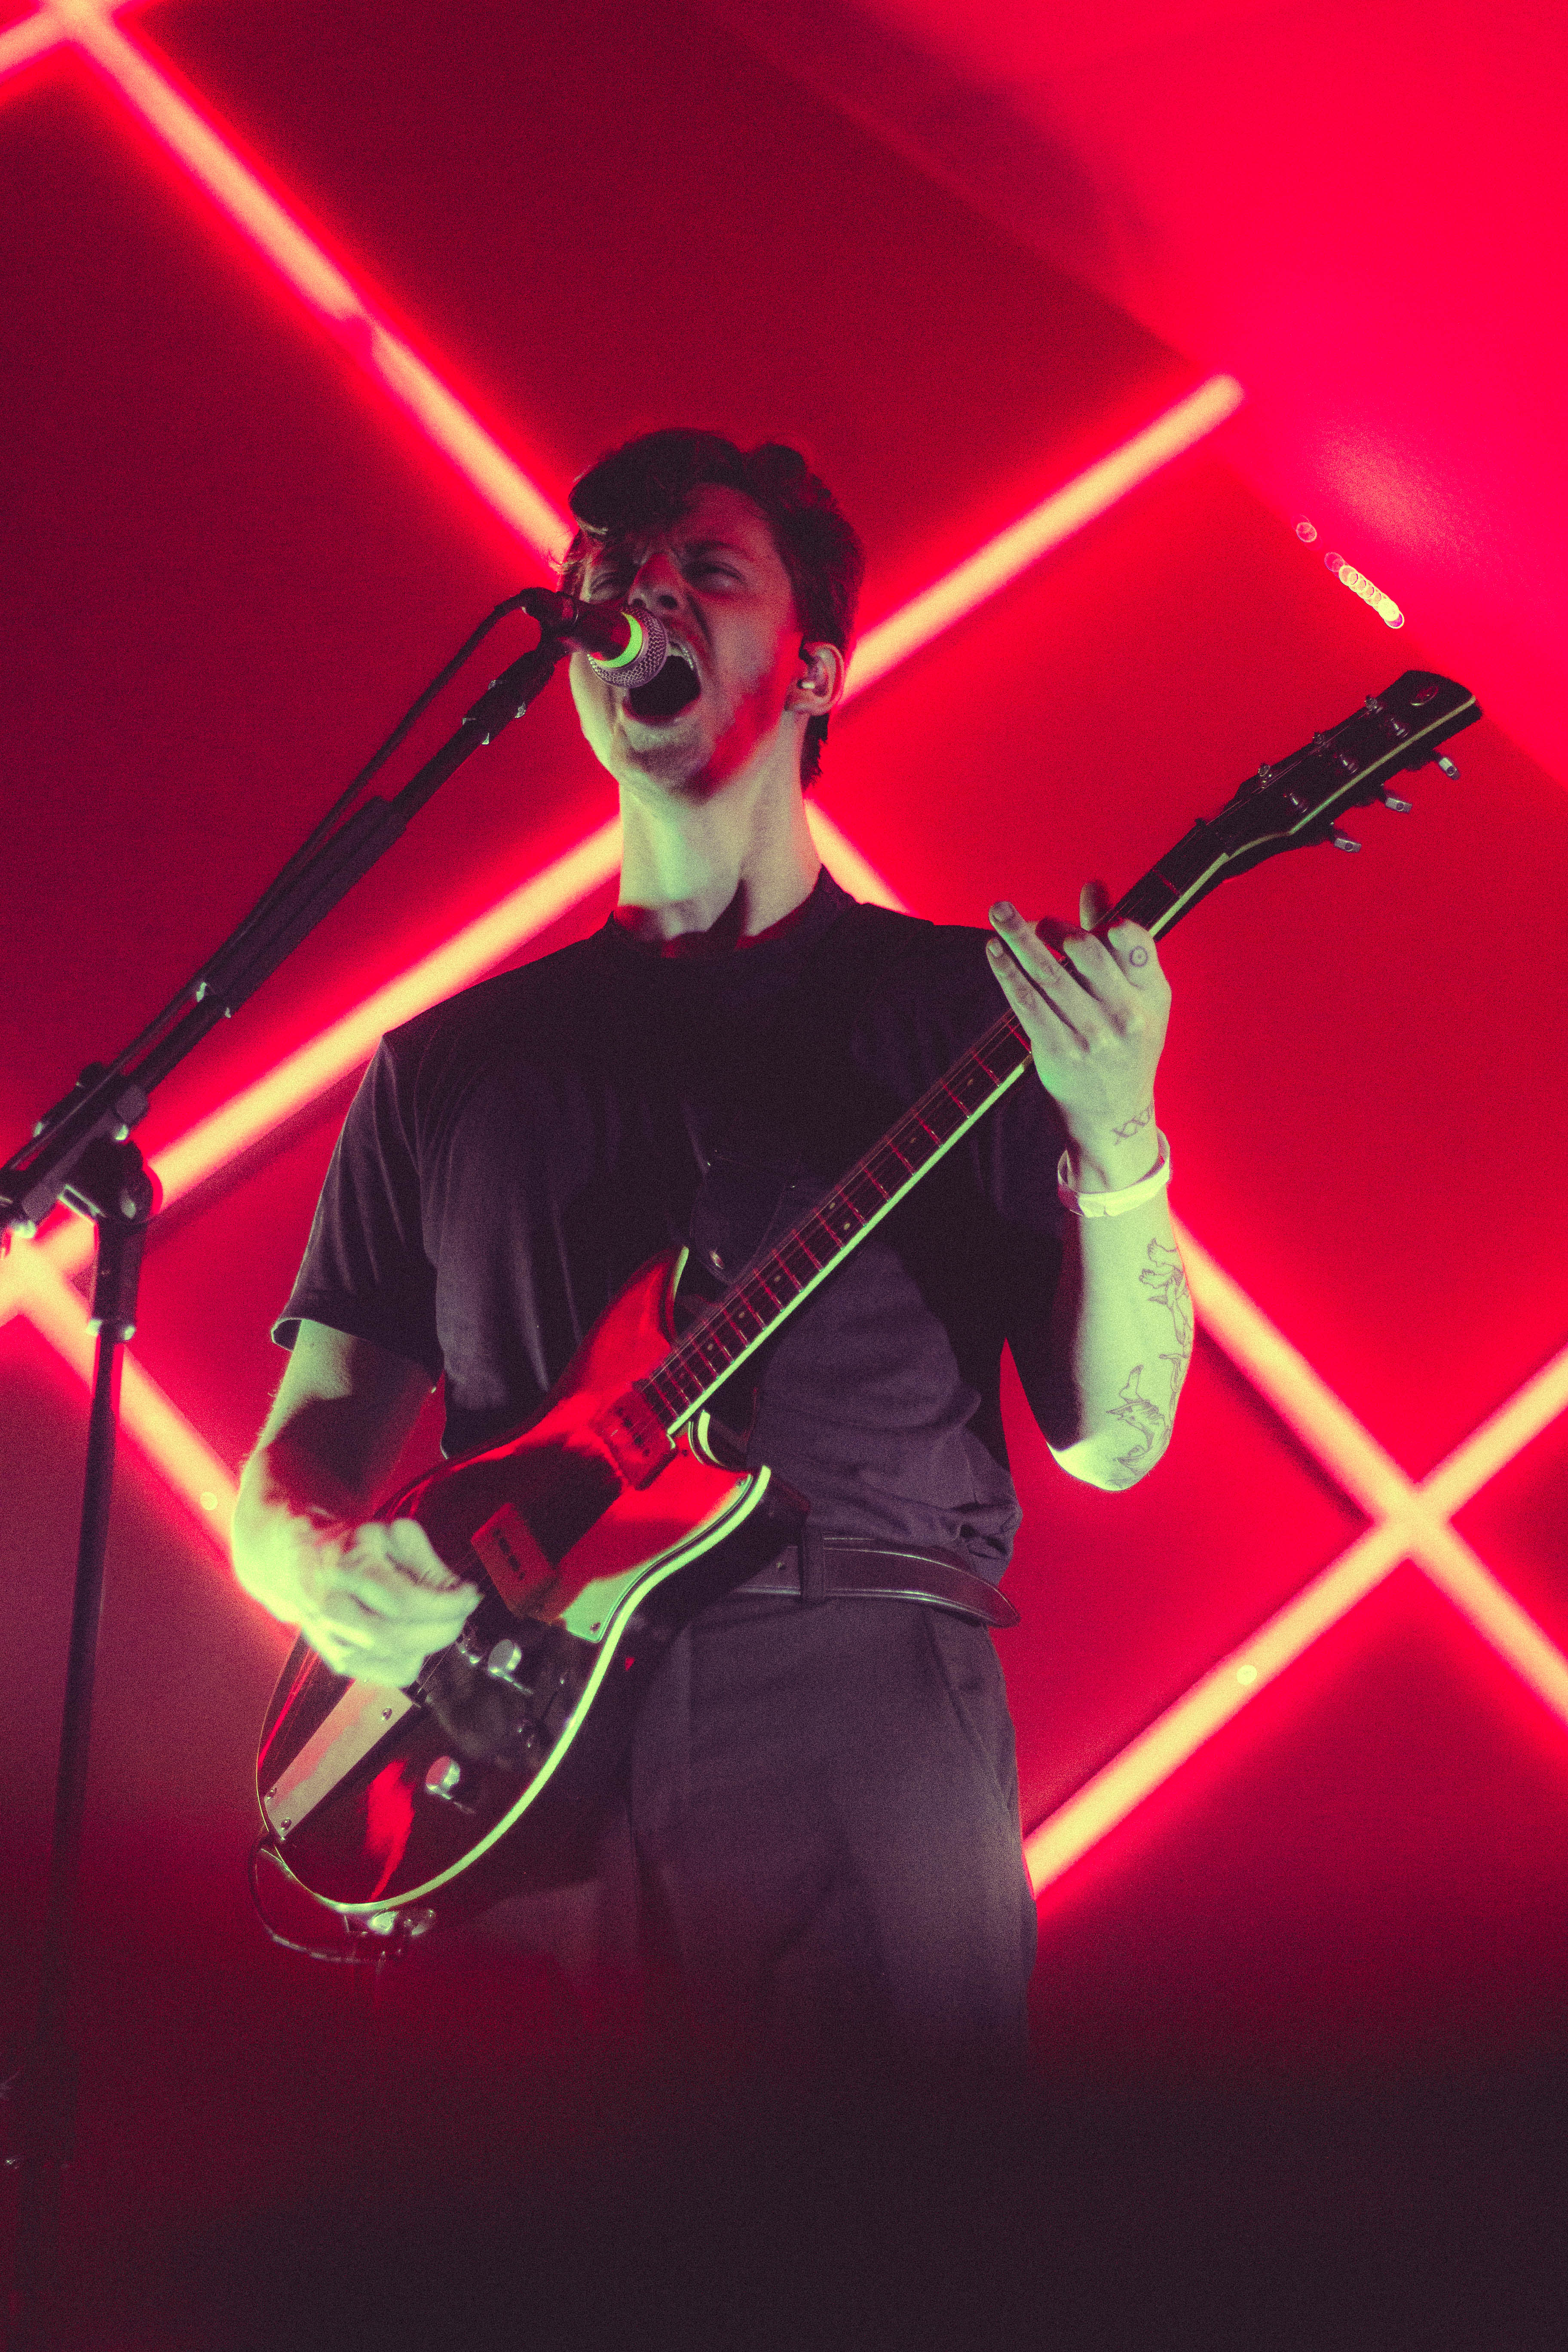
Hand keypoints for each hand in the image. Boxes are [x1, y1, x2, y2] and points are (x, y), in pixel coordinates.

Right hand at [235, 1483, 479, 1687]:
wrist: (296, 1561)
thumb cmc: (350, 1546)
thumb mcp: (387, 1534)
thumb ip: (424, 1559)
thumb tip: (456, 1591)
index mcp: (345, 1570)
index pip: (403, 1601)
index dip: (445, 1603)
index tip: (469, 1594)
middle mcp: (331, 1610)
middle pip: (400, 1637)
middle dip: (443, 1625)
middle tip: (460, 1608)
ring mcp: (331, 1641)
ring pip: (400, 1661)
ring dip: (432, 1641)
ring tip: (439, 1618)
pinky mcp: (339, 1660)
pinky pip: (394, 1673)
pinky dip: (416, 1657)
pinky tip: (414, 1634)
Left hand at [986, 881, 1170, 1187]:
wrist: (1114, 1116)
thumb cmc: (1126, 1044)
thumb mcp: (1137, 997)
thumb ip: (1116, 941)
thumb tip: (1094, 885)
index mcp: (1153, 996)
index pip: (1133, 942)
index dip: (1108, 921)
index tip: (1085, 920)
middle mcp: (1126, 1015)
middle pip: (1086, 951)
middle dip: (1054, 928)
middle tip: (1032, 921)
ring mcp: (1092, 1035)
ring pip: (1048, 973)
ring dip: (1018, 936)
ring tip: (998, 911)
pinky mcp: (1058, 1051)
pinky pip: (1027, 1002)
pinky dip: (1007, 972)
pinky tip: (994, 951)